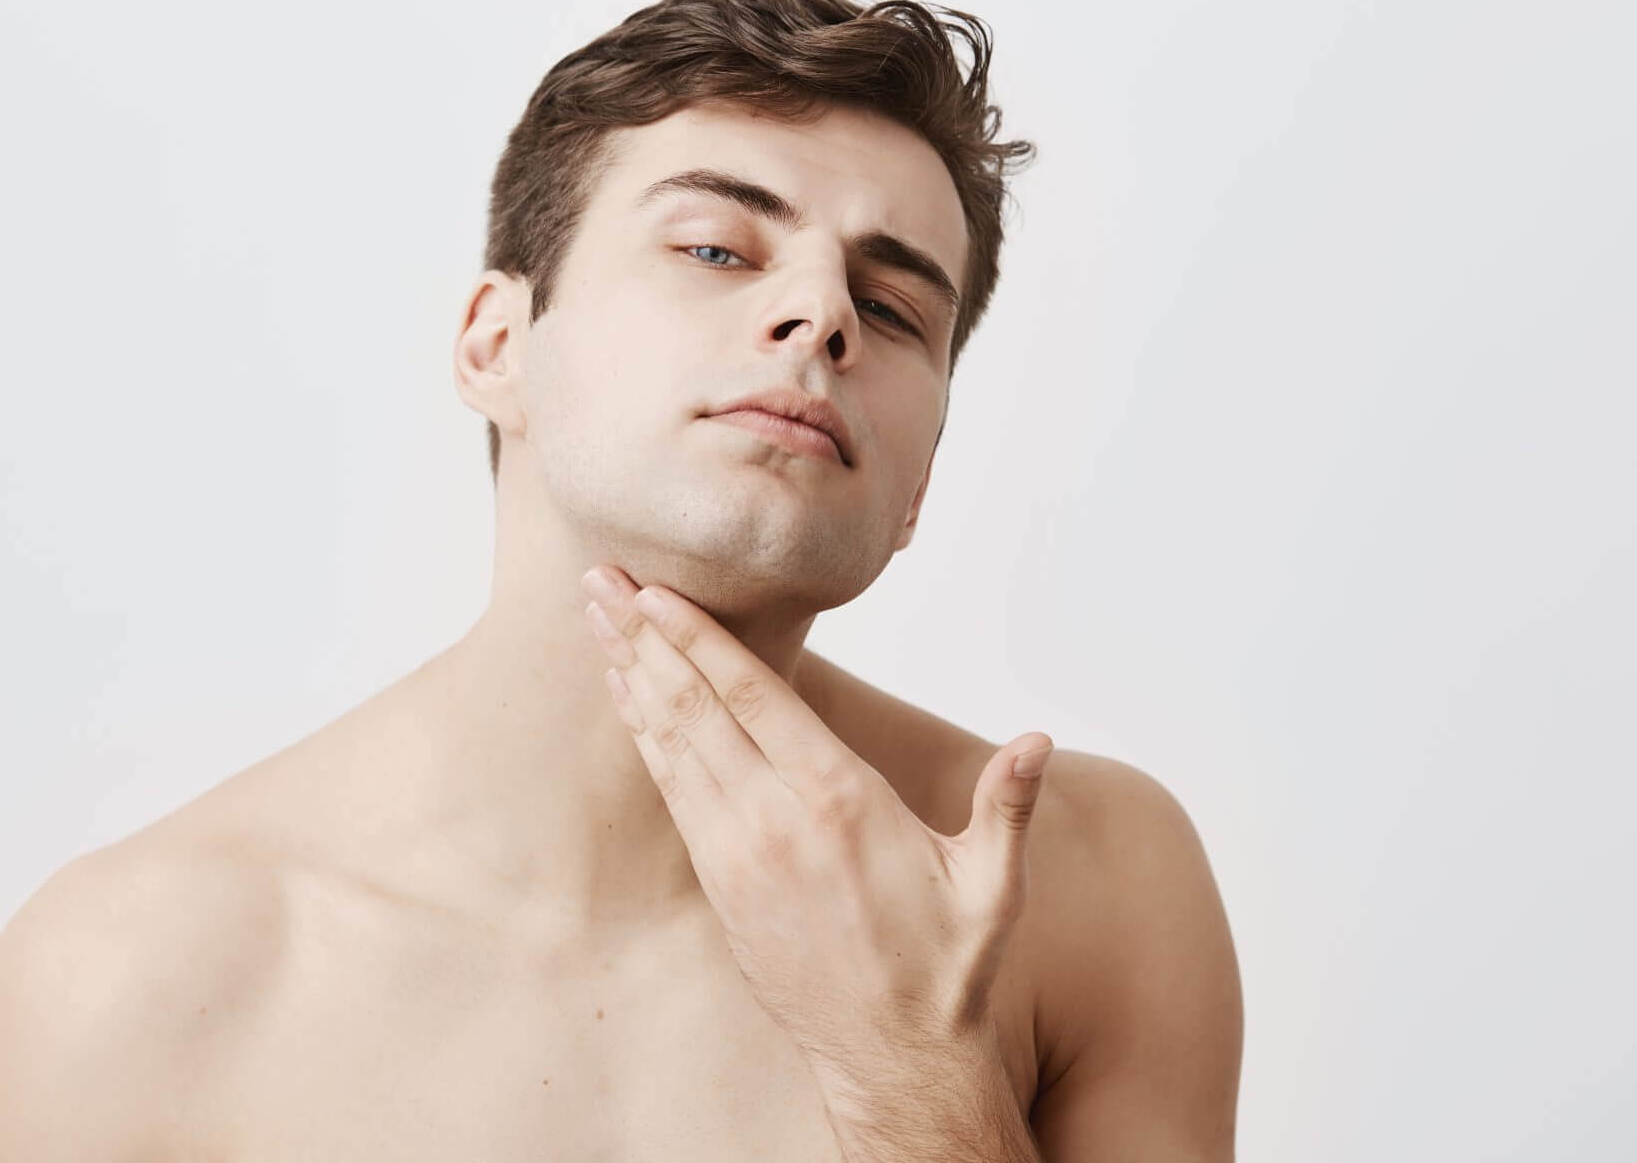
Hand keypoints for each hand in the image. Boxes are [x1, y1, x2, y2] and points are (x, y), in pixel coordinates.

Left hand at [578, 564, 1054, 1085]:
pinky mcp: (719, 882)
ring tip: (598, 618)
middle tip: (598, 580)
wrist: (890, 1056)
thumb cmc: (945, 966)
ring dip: (631, 676)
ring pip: (670, 743)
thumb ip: (1007, 805)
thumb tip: (1039, 740)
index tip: (656, 591)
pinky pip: (671, 790)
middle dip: (642, 638)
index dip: (698, 638)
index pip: (752, 696)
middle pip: (693, 706)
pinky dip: (644, 735)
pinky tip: (627, 697)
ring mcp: (737, 853)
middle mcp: (774, 819)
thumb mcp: (991, 886)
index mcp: (838, 799)